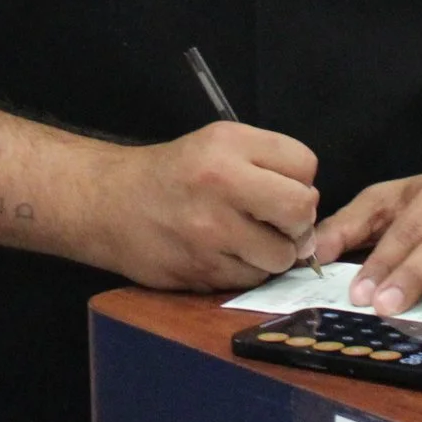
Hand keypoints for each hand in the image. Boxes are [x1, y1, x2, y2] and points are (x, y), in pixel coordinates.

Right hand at [95, 122, 317, 291]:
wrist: (111, 204)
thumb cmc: (174, 173)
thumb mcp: (217, 142)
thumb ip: (268, 161)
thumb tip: (310, 207)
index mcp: (228, 145)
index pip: (305, 164)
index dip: (300, 179)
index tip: (279, 184)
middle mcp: (220, 184)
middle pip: (301, 209)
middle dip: (299, 220)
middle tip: (278, 220)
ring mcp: (209, 231)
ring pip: (281, 254)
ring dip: (274, 252)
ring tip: (249, 239)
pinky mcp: (201, 269)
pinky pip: (253, 279)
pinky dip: (248, 271)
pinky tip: (226, 254)